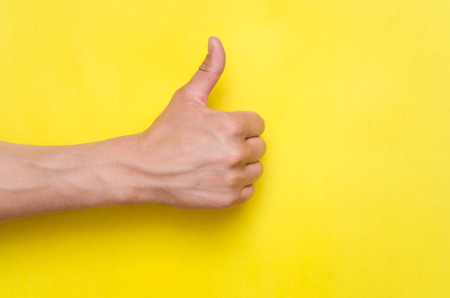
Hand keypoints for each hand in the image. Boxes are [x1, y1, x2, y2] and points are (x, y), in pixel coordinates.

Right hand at [131, 37, 265, 208]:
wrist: (145, 169)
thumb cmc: (165, 133)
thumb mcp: (187, 97)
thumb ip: (208, 70)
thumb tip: (216, 42)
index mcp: (232, 127)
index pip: (258, 124)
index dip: (241, 124)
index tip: (223, 129)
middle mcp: (236, 154)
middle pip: (259, 147)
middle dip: (243, 144)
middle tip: (218, 145)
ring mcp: (232, 179)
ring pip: (256, 169)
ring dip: (242, 165)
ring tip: (218, 161)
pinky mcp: (227, 200)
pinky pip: (248, 190)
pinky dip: (237, 185)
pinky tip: (218, 177)